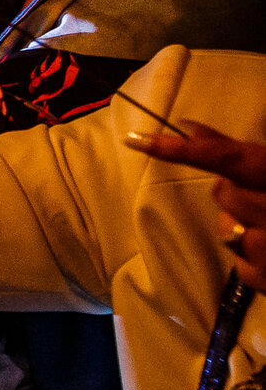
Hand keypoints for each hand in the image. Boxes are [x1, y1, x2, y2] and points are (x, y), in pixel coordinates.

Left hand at [129, 120, 265, 287]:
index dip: (179, 149)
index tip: (136, 139)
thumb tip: (190, 125)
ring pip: (229, 230)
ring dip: (243, 226)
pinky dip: (254, 259)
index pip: (227, 157)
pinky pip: (242, 264)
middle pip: (224, 194)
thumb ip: (238, 149)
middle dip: (234, 192)